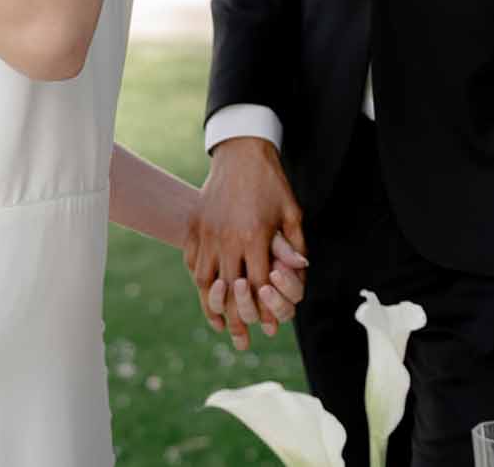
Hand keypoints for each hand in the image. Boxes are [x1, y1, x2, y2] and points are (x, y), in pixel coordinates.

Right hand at [185, 138, 307, 349]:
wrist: (241, 152)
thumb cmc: (271, 183)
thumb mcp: (291, 212)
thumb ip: (294, 244)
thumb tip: (301, 270)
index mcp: (254, 236)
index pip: (256, 284)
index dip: (262, 310)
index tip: (267, 329)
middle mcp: (226, 237)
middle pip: (229, 290)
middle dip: (236, 319)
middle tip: (240, 341)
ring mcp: (207, 232)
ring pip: (205, 279)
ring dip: (212, 305)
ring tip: (219, 323)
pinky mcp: (195, 226)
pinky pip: (193, 261)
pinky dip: (199, 280)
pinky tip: (207, 292)